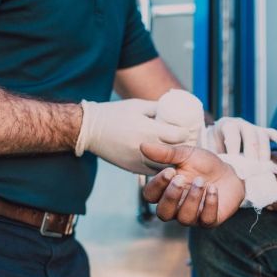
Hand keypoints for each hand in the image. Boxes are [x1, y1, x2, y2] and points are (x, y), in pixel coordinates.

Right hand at [75, 99, 189, 173]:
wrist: (89, 129)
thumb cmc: (114, 113)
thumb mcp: (138, 105)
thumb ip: (157, 108)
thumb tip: (175, 109)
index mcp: (149, 129)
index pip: (179, 136)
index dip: (186, 133)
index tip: (187, 130)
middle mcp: (146, 148)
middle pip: (175, 152)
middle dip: (182, 147)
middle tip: (185, 142)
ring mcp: (139, 161)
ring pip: (165, 165)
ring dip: (172, 160)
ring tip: (176, 154)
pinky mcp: (132, 169)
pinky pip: (152, 171)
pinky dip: (159, 167)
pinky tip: (162, 161)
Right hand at [140, 143, 245, 226]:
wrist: (230, 172)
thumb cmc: (203, 165)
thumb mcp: (185, 154)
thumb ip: (165, 153)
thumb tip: (143, 146)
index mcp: (165, 191)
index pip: (150, 196)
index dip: (157, 185)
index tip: (170, 171)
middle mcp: (176, 208)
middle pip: (163, 213)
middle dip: (171, 196)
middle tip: (181, 179)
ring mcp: (193, 216)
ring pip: (184, 218)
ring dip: (192, 198)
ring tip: (201, 181)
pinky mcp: (210, 220)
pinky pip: (206, 220)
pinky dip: (209, 204)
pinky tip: (213, 189)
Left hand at [201, 117, 276, 160]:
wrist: (217, 136)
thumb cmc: (212, 145)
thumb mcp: (208, 148)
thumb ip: (213, 154)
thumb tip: (218, 165)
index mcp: (226, 125)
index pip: (233, 134)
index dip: (234, 148)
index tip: (235, 162)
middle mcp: (241, 123)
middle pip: (250, 136)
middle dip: (252, 152)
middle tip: (252, 168)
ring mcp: (253, 127)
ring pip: (262, 136)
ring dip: (264, 151)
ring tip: (263, 165)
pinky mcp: (261, 131)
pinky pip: (272, 132)